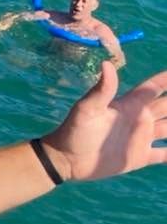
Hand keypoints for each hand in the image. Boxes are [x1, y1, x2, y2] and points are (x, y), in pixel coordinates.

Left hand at [42, 63, 166, 181]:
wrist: (66, 159)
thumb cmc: (74, 131)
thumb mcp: (87, 108)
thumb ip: (101, 89)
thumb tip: (107, 64)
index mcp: (130, 104)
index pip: (156, 87)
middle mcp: (141, 118)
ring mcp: (142, 137)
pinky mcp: (141, 156)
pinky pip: (166, 154)